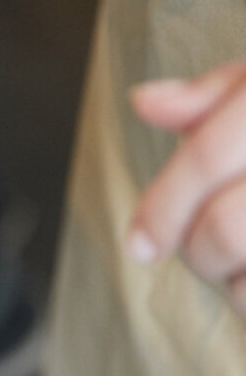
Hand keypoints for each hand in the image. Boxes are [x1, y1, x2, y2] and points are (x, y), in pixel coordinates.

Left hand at [127, 61, 245, 319]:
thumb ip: (213, 94)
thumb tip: (143, 101)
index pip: (205, 157)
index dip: (164, 206)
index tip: (141, 246)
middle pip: (222, 229)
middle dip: (197, 250)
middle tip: (200, 248)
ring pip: (245, 274)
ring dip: (233, 281)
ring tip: (240, 261)